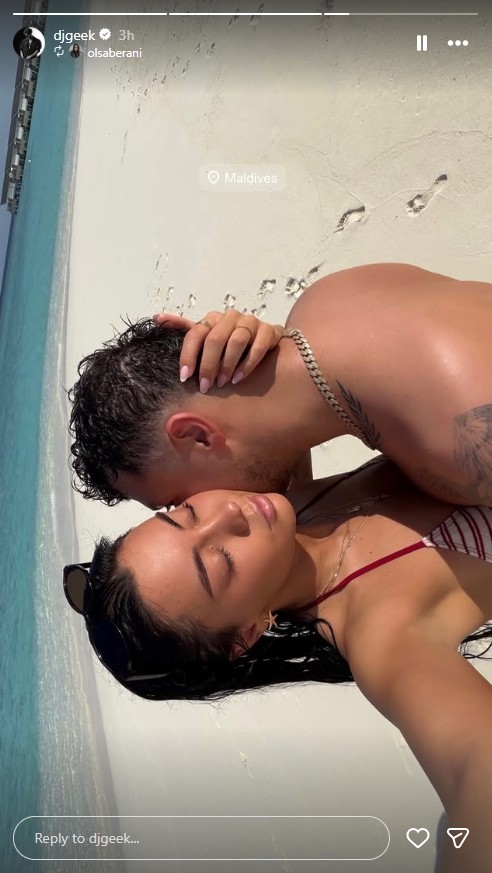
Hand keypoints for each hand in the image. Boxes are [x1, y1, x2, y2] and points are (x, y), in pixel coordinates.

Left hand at [153, 309, 284, 392]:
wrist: (264, 339)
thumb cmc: (230, 341)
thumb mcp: (206, 336)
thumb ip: (184, 329)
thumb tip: (157, 318)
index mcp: (212, 319)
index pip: (195, 333)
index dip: (188, 355)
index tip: (185, 377)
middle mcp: (230, 317)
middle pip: (215, 339)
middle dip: (208, 365)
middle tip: (206, 387)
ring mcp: (251, 322)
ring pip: (237, 341)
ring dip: (228, 364)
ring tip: (223, 382)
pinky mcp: (269, 331)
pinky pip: (258, 346)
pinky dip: (247, 364)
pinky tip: (239, 378)